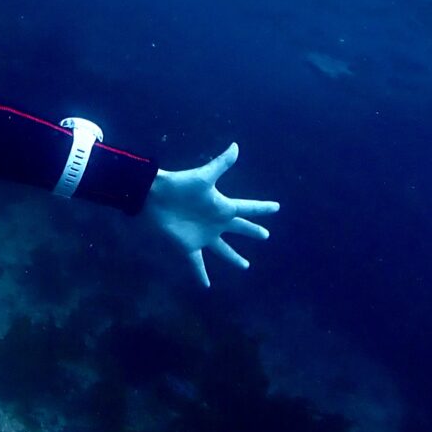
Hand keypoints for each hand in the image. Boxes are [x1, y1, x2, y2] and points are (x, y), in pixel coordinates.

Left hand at [145, 142, 278, 287]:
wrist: (154, 197)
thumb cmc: (180, 185)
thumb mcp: (204, 176)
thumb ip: (221, 164)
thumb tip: (236, 145)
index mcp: (222, 206)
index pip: (248, 208)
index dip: (262, 208)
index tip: (277, 207)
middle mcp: (216, 222)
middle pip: (239, 228)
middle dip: (252, 231)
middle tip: (265, 235)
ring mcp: (204, 236)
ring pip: (223, 250)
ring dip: (234, 258)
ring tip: (245, 266)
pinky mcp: (189, 247)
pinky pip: (197, 264)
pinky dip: (200, 274)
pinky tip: (205, 286)